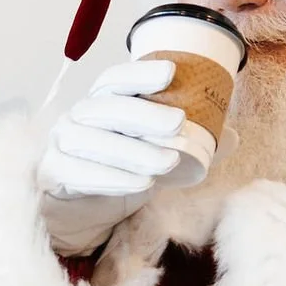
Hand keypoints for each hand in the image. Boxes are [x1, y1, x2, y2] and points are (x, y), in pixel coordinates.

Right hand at [37, 56, 185, 253]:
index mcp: (101, 104)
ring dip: (134, 151)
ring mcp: (62, 144)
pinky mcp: (54, 174)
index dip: (140, 73)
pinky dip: (112, 178)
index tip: (171, 71)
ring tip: (167, 163)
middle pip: (108, 108)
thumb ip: (188, 145)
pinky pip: (81, 172)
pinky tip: (140, 184)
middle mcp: (78, 118)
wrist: (77, 214)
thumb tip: (232, 136)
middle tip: (179, 122)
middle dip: (144, 114)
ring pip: (95, 141)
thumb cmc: (116, 174)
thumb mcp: (153, 155)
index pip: (115, 80)